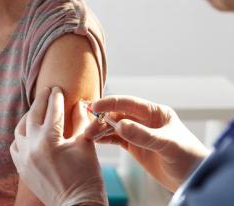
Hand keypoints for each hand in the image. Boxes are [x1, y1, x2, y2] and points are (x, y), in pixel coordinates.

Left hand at [10, 87, 106, 205]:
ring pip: (20, 129)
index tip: (57, 88)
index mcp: (50, 139)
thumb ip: (80, 121)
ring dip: (29, 116)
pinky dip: (21, 135)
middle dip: (41, 100)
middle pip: (33, 114)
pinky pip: (15, 146)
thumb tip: (78, 104)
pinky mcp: (22, 168)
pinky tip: (28, 132)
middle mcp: (32, 146)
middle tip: (47, 91)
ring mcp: (24, 158)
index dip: (56, 96)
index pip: (52, 110)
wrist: (77, 205)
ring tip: (37, 110)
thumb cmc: (86, 177)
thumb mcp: (86, 145)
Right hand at [85, 95, 209, 191]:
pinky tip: (96, 140)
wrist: (193, 179)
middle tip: (89, 127)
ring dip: (101, 129)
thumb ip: (143, 135)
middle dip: (103, 119)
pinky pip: (116, 139)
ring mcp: (139, 133)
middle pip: (119, 115)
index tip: (96, 107)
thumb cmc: (188, 157)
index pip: (129, 103)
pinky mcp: (135, 146)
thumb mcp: (167, 145)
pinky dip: (105, 139)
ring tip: (88, 135)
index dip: (111, 103)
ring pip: (115, 127)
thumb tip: (119, 124)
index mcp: (155, 113)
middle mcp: (145, 120)